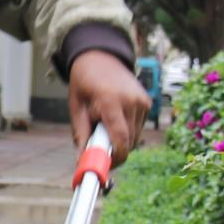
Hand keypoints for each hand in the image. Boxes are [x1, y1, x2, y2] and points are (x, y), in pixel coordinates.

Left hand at [68, 51, 148, 166]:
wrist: (100, 56)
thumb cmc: (84, 81)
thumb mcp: (76, 106)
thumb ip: (81, 133)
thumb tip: (82, 159)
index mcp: (110, 101)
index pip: (120, 138)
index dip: (115, 158)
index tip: (105, 167)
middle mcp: (131, 101)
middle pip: (128, 142)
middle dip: (114, 151)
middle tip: (98, 146)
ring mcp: (142, 101)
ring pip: (134, 137)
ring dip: (120, 140)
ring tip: (105, 124)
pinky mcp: (147, 102)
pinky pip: (138, 127)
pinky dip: (127, 130)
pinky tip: (114, 116)